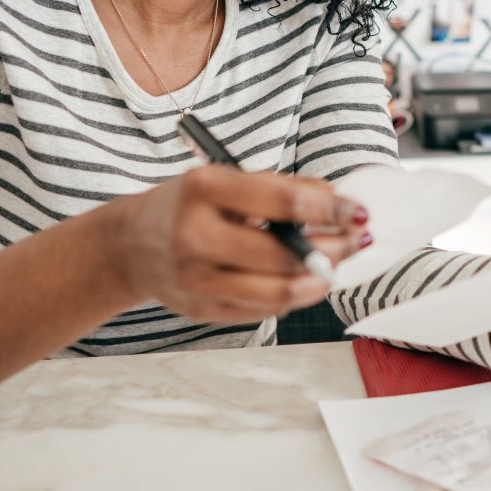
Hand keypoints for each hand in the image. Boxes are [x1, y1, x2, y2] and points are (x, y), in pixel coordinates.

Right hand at [111, 165, 368, 322]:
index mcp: (203, 189)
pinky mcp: (202, 310)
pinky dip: (293, 295)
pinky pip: (263, 310)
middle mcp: (195, 236)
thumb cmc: (190, 205)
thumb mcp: (226, 180)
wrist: (131, 245)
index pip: (280, 202)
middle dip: (333, 248)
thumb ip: (280, 187)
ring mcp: (196, 280)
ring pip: (278, 292)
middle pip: (283, 253)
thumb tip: (337, 201)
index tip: (359, 212)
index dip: (329, 209)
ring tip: (337, 265)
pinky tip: (306, 280)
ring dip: (319, 280)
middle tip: (358, 240)